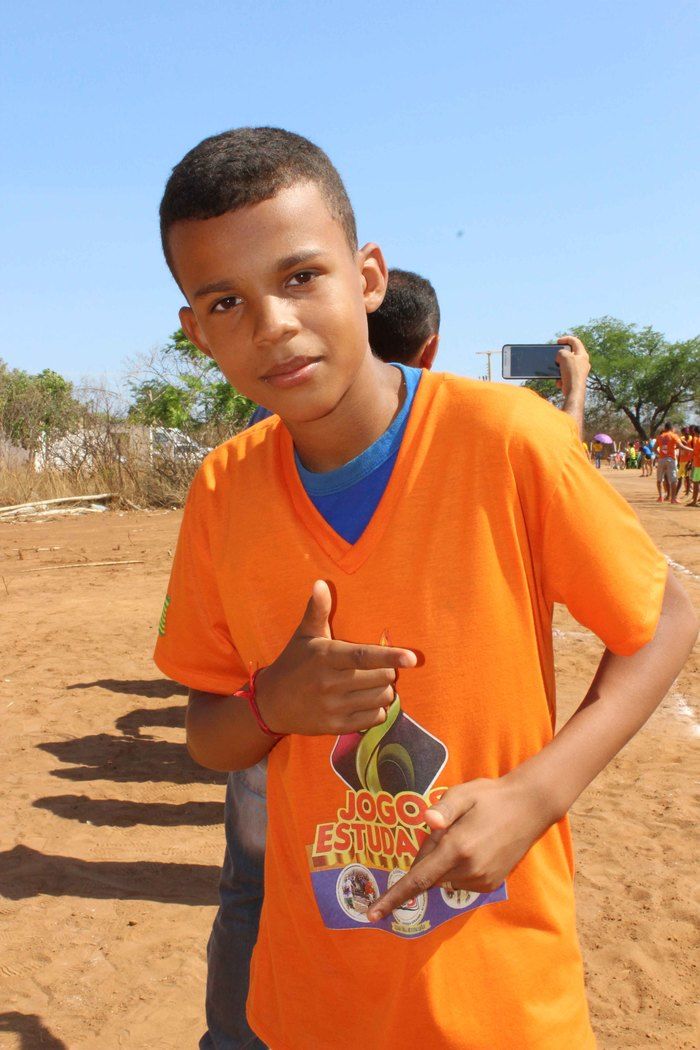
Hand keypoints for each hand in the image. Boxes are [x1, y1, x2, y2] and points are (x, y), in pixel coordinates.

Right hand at [255, 580, 416, 736]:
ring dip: (384, 690)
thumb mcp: (305, 635)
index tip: (412, 658)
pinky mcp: (336, 726)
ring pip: (380, 698)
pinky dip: (377, 709)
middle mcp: (329, 683)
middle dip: (387, 671)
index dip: (390, 656)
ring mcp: (333, 707)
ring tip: (372, 684)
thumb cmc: (294, 663)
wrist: (271, 703)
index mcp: (325, 657)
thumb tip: (320, 582)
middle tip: (378, 668)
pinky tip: (365, 701)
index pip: (363, 657)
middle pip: (380, 678)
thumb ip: (318, 610)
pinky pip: (374, 718)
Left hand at [367, 775, 552, 921]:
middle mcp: (469, 870)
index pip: (417, 880)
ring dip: (442, 863)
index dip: (393, 898)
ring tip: (464, 834)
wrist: (530, 807)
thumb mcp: (463, 794)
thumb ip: (442, 808)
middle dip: (427, 857)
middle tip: (444, 829)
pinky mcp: (490, 884)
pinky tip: (473, 845)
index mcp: (457, 848)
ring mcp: (481, 880)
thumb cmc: (492, 796)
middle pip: (429, 875)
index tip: (372, 914)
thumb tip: (427, 821)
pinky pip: (460, 881)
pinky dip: (457, 868)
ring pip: (444, 879)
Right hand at [555, 335, 589, 396]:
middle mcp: (583, 362)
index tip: (557, 342)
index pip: (575, 341)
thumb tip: (560, 356)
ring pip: (566, 365)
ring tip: (557, 372)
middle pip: (570, 354)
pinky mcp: (575, 379)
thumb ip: (561, 352)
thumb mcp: (564, 357)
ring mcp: (579, 371)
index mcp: (582, 354)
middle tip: (556, 357)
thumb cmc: (571, 373)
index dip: (566, 339)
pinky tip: (560, 381)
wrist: (574, 391)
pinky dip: (561, 377)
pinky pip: (565, 375)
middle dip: (561, 356)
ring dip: (559, 368)